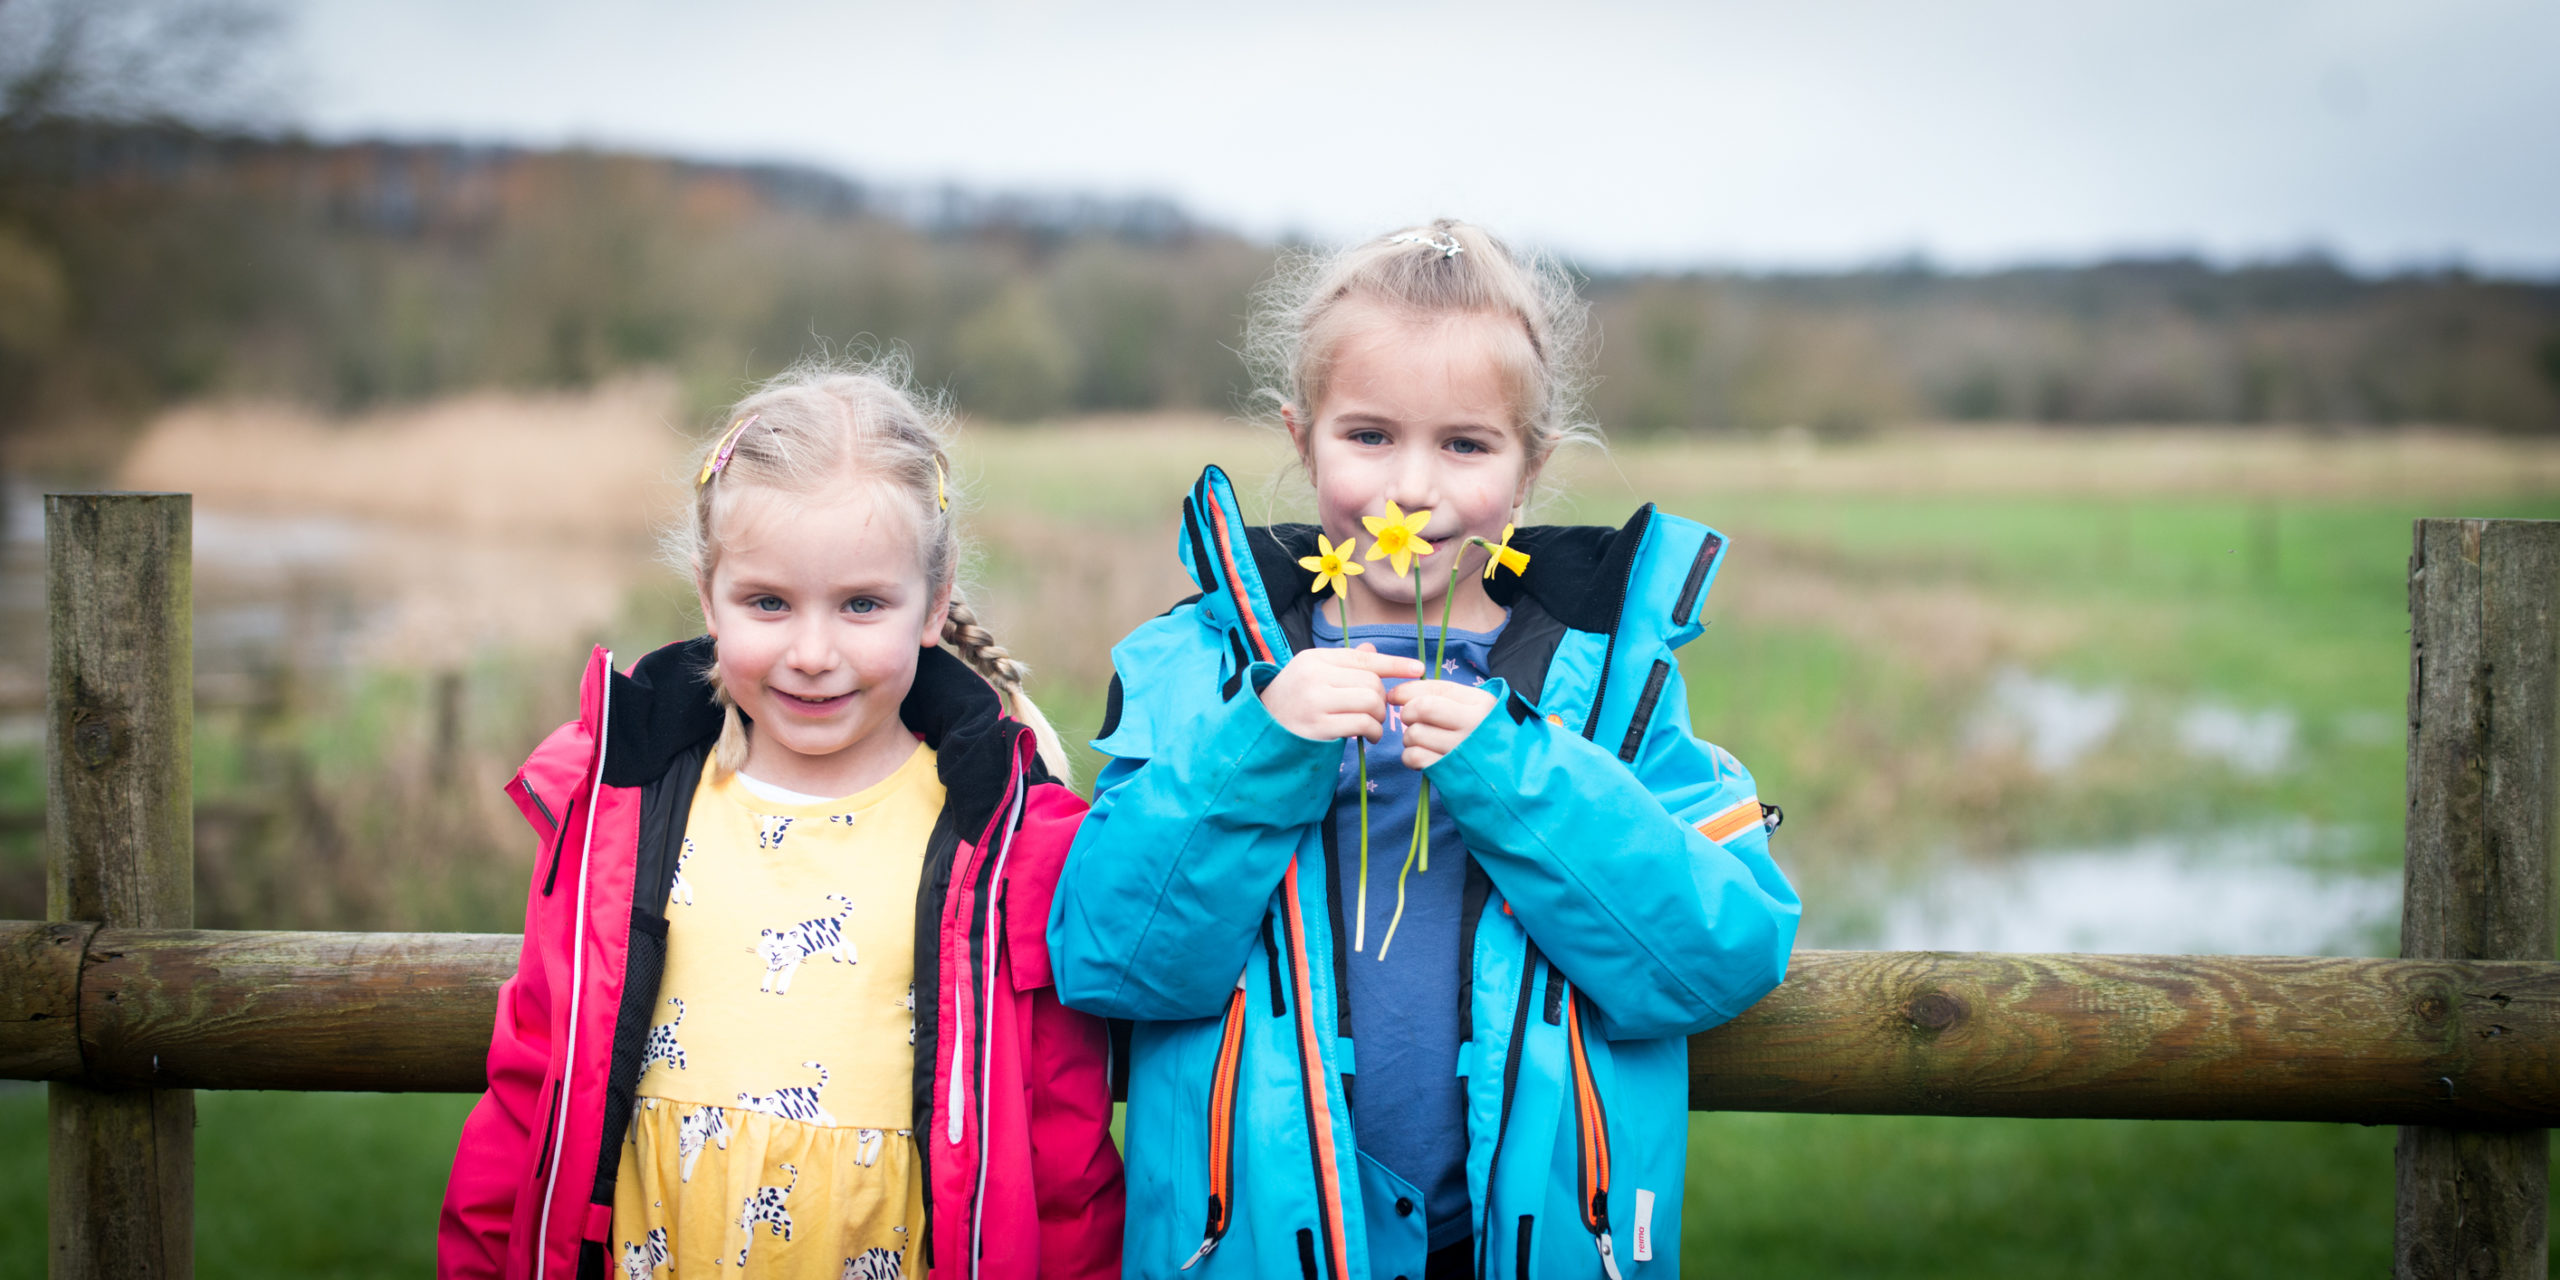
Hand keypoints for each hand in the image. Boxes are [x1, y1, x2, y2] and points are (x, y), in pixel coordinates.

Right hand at [1261, 645, 1425, 742]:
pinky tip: (1368, 737)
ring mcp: (1314, 701)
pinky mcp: (1318, 726)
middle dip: (1382, 700)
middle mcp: (1314, 675)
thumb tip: (1373, 651)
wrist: (1260, 729)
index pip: (1364, 658)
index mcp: (1314, 658)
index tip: (1418, 669)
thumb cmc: (1292, 700)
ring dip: (1378, 718)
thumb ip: (1343, 665)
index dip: (1395, 663)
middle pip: (1371, 682)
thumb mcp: (1313, 674)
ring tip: (1372, 726)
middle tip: (1377, 713)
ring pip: (1369, 702)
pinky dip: (1372, 732)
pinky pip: (1361, 724)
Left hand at [1388, 678, 1497, 768]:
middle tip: (1412, 721)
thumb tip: (1395, 694)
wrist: (1514, 776)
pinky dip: (1410, 756)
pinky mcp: (1451, 773)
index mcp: (1482, 704)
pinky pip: (1415, 757)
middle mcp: (1474, 725)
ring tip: (1422, 741)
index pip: (1436, 689)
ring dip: (1409, 738)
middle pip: (1422, 709)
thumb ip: (1442, 696)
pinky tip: (1422, 757)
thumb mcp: (1476, 708)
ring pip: (1414, 734)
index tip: (1394, 696)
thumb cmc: (1487, 736)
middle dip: (1408, 713)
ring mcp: (1462, 751)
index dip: (1408, 691)